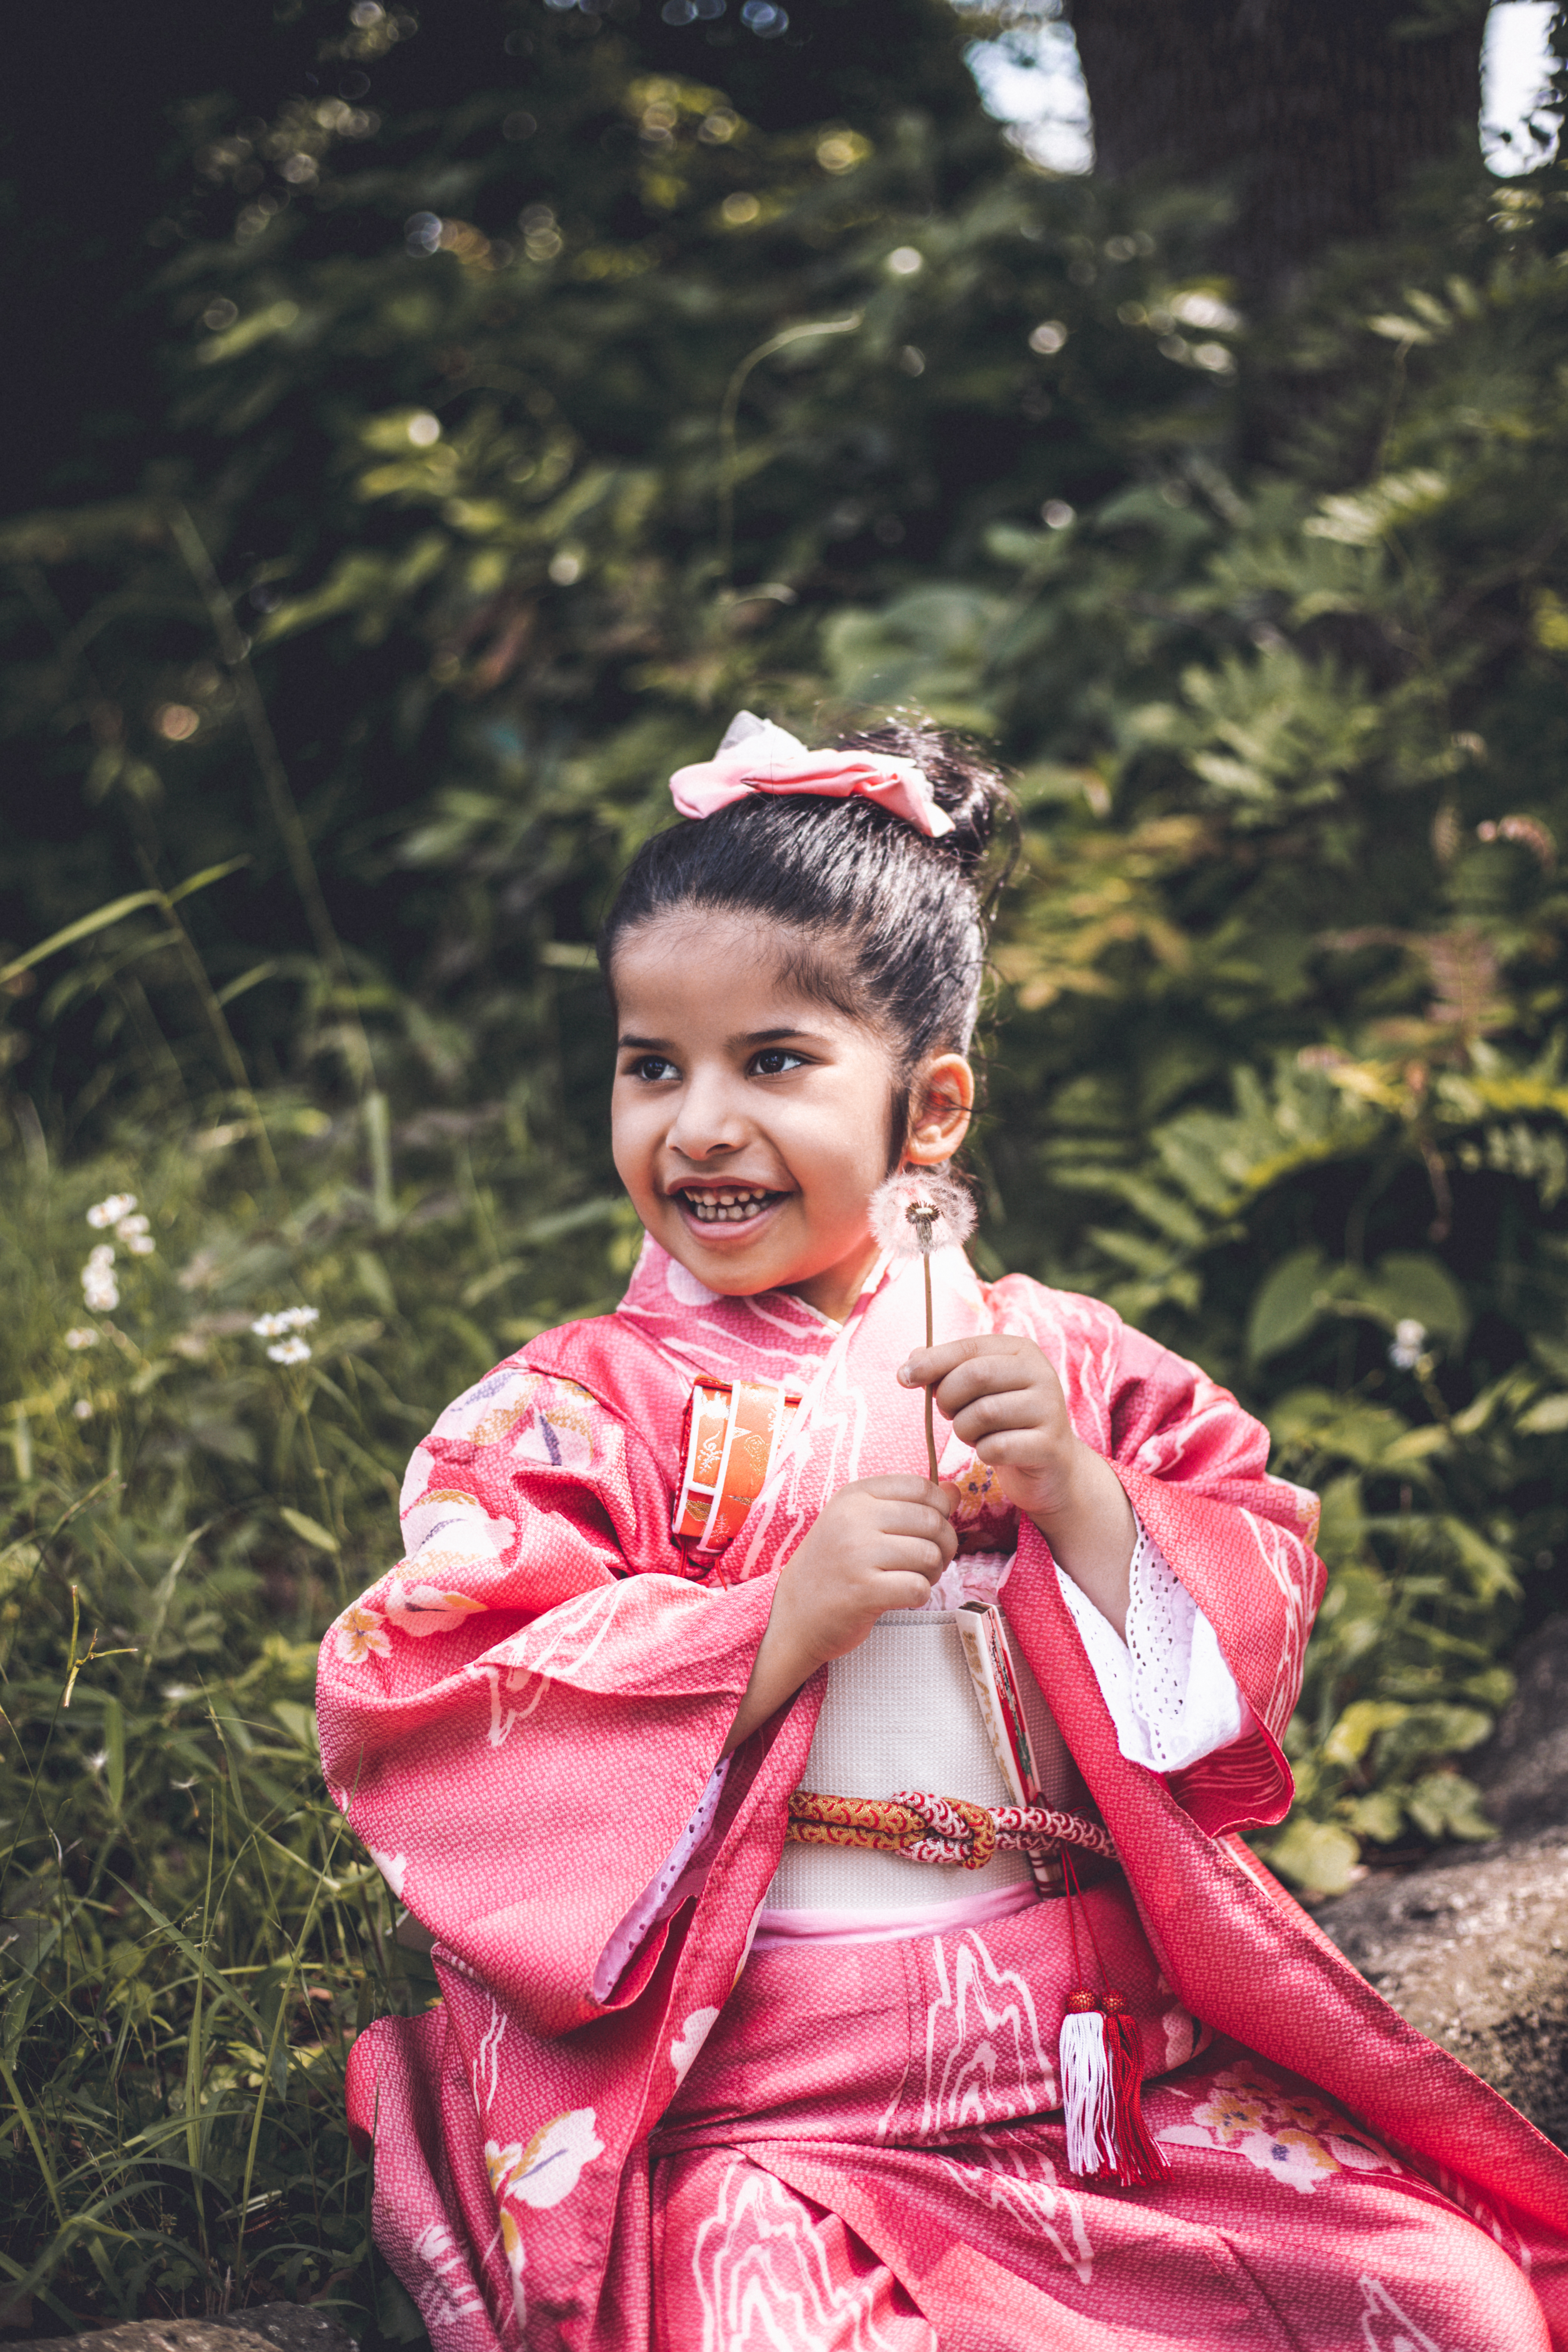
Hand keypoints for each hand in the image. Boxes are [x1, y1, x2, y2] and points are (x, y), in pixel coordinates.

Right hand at [722, 1476, 955, 1752]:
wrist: (796, 1616)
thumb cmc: (835, 1567)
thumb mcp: (862, 1524)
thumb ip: (909, 1505)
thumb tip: (956, 1491)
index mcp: (854, 1496)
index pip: (920, 1487)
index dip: (940, 1509)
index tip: (932, 1529)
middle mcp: (854, 1518)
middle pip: (931, 1521)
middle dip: (943, 1545)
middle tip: (931, 1562)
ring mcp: (857, 1554)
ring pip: (929, 1554)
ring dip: (934, 1572)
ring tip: (915, 1578)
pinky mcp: (864, 1591)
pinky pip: (919, 1587)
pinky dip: (920, 1595)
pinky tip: (903, 1596)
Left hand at [899, 1334, 1135, 1632]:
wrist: (1051, 1467)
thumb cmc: (1006, 1422)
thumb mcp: (977, 1390)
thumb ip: (946, 1371)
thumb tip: (910, 1363)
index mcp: (1021, 1351)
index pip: (968, 1347)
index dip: (931, 1362)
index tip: (903, 1378)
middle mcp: (1041, 1373)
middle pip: (975, 1376)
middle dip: (948, 1398)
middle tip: (948, 1413)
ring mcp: (1050, 1409)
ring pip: (983, 1413)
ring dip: (964, 1429)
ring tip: (973, 1434)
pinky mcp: (1050, 1446)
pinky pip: (997, 1447)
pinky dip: (983, 1453)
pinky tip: (991, 1453)